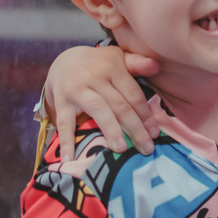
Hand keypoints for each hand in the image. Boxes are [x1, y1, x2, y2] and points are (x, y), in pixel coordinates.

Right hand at [43, 45, 159, 161]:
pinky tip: (71, 159)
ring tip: (121, 149)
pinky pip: (64, 123)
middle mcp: (95, 78)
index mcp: (112, 68)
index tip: (155, 133)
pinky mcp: (61, 101)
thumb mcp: (117, 58)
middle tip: (146, 148)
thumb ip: (137, 63)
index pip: (133, 94)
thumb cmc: (98, 65)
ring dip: (111, 130)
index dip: (145, 114)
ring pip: (98, 111)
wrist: (62, 61)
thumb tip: (156, 65)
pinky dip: (67, 141)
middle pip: (119, 105)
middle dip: (135, 128)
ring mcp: (77, 90)